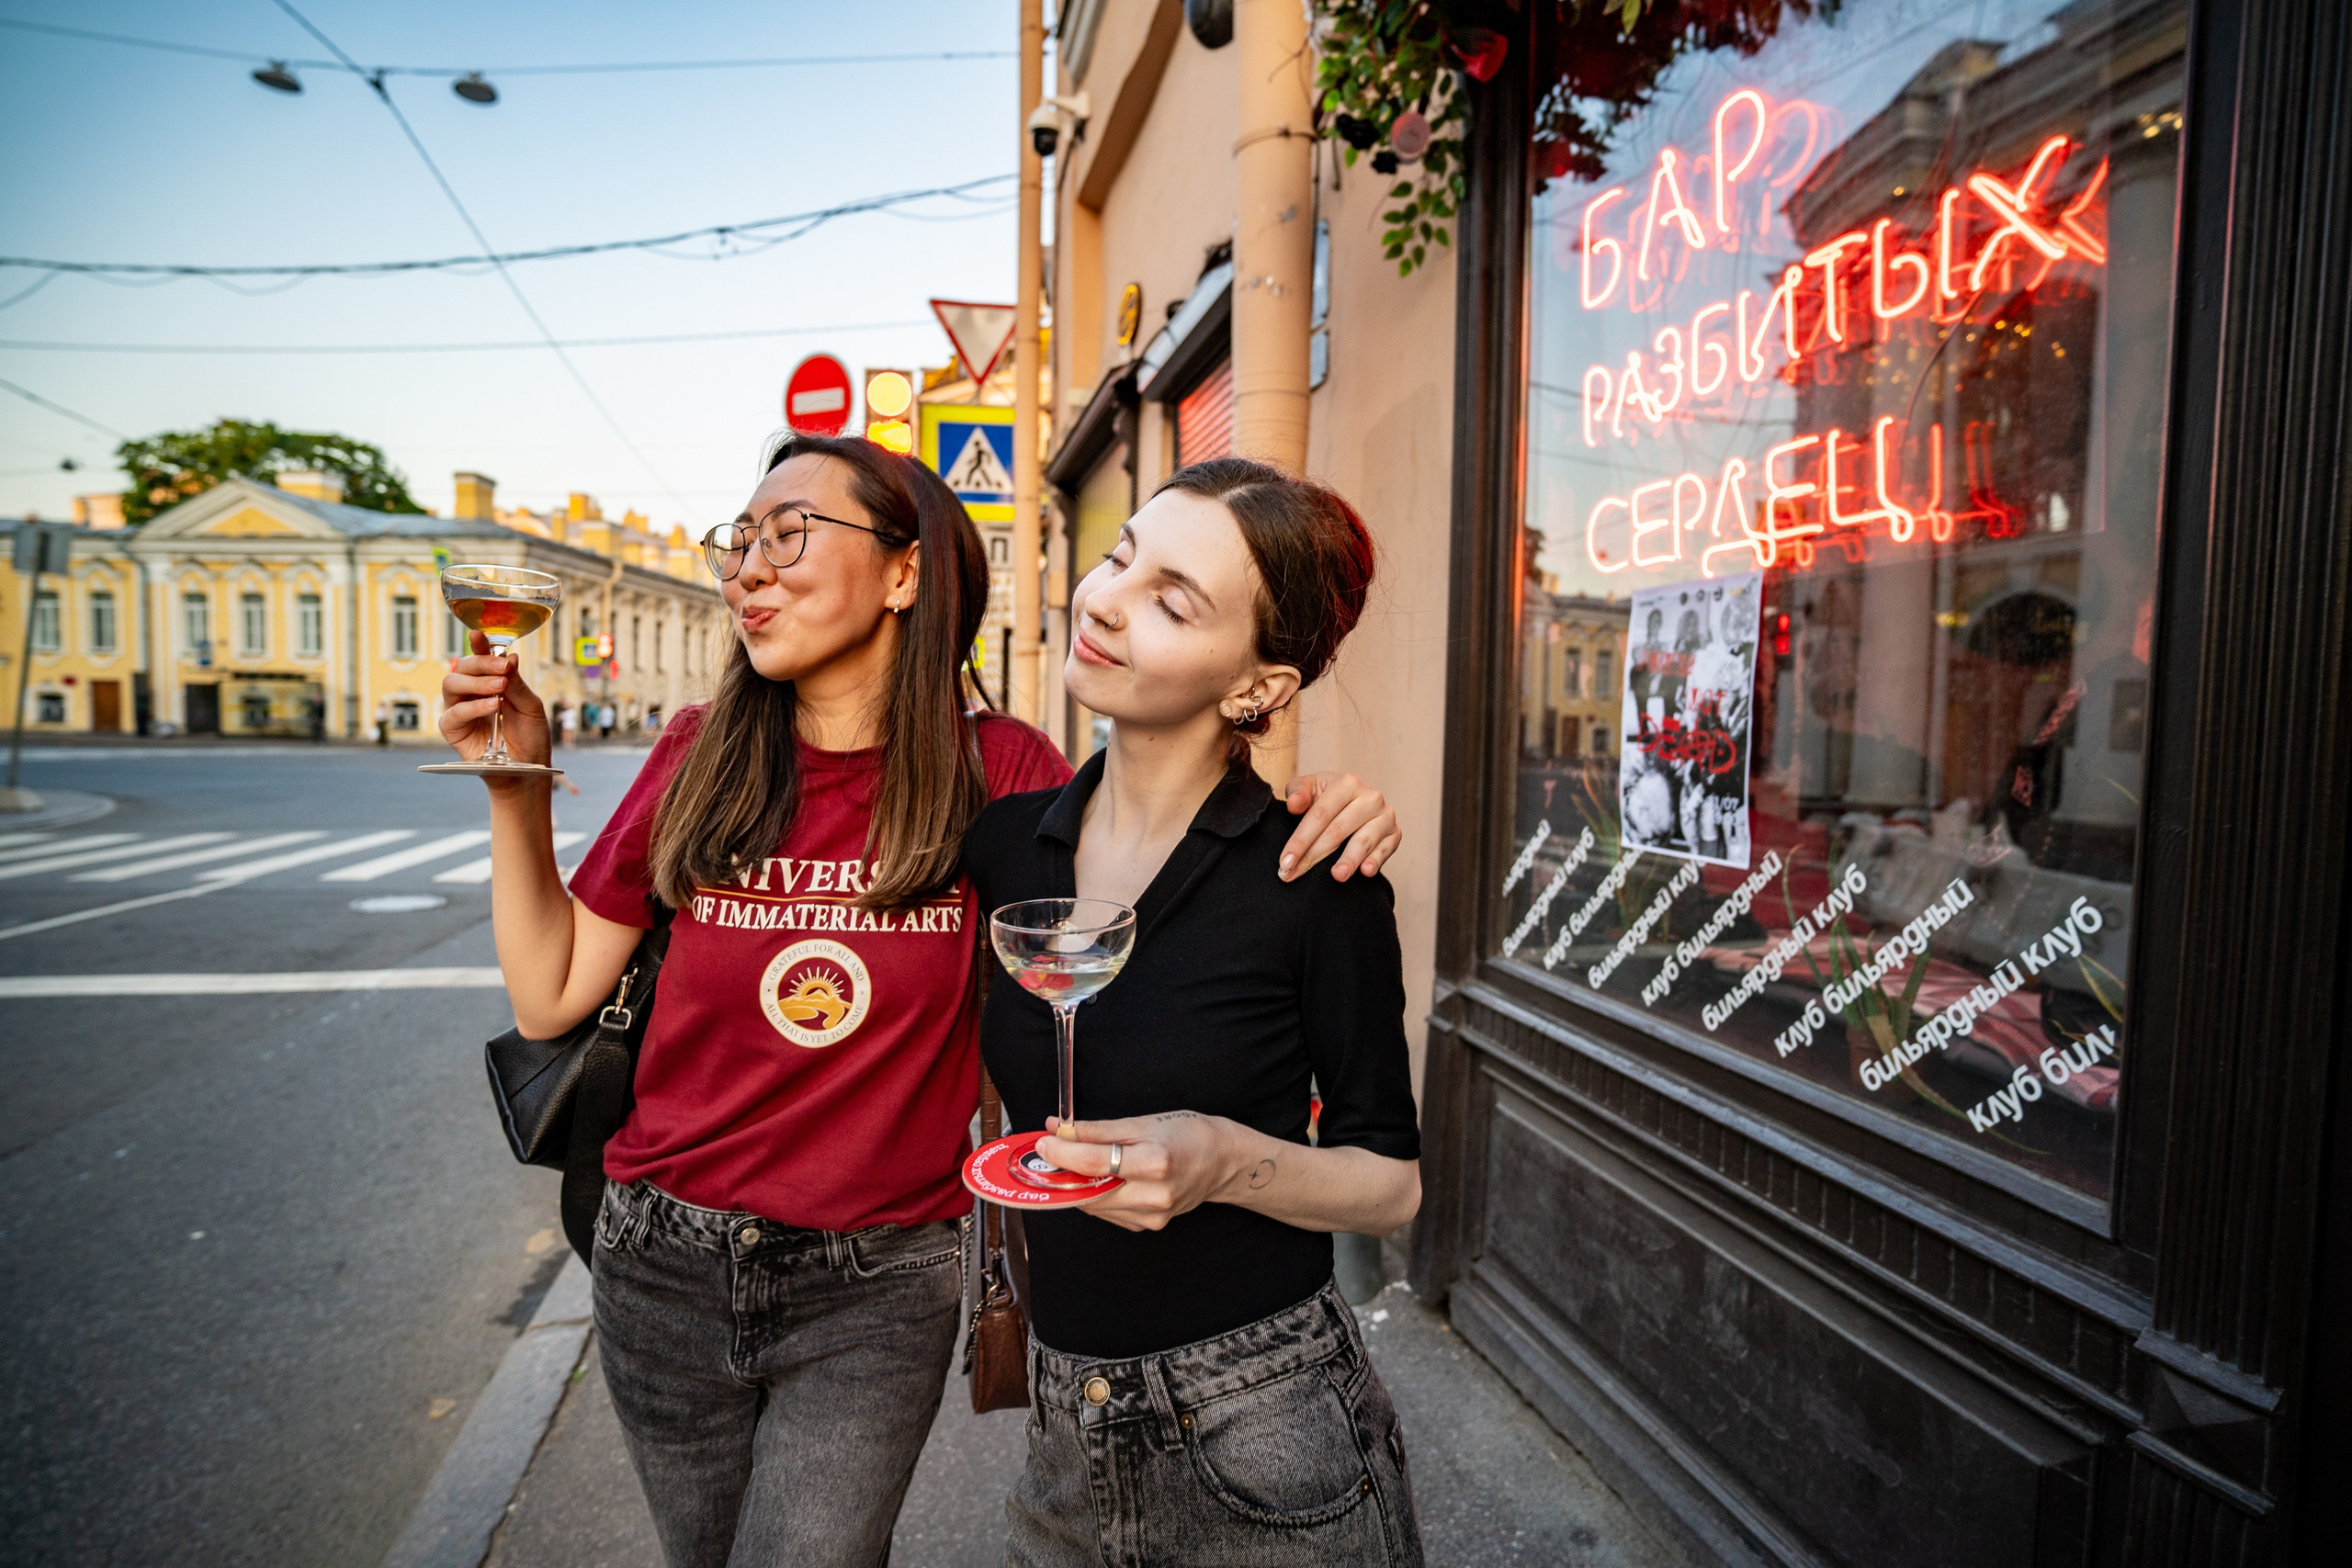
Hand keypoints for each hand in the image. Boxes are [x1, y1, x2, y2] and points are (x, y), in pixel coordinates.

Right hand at [438, 631, 550, 771]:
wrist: (528, 770)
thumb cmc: (530, 738)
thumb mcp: (531, 707)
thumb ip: (517, 684)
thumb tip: (510, 656)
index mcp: (490, 684)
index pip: (480, 660)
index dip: (479, 646)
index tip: (479, 635)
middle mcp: (471, 693)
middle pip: (462, 667)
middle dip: (481, 663)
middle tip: (503, 668)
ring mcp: (459, 710)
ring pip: (450, 683)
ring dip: (476, 682)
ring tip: (498, 688)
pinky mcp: (453, 731)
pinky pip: (453, 713)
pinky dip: (473, 707)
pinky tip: (493, 706)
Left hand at [1036, 1113, 1255, 1231]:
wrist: (1222, 1162)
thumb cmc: (1189, 1135)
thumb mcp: (1144, 1122)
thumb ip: (1098, 1130)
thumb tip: (1060, 1130)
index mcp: (1155, 1163)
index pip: (1094, 1163)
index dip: (1062, 1154)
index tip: (1044, 1142)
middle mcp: (1154, 1195)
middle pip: (1088, 1190)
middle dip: (1062, 1172)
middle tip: (1048, 1153)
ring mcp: (1151, 1215)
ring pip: (1094, 1205)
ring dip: (1076, 1184)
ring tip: (1071, 1162)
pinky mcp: (1148, 1225)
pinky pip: (1108, 1212)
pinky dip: (1095, 1195)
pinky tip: (1099, 1178)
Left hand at [1277, 771, 1400, 881]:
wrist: (1352, 802)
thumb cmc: (1325, 797)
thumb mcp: (1308, 787)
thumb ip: (1297, 792)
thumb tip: (1294, 805)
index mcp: (1347, 782)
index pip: (1319, 815)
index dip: (1300, 840)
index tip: (1284, 861)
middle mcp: (1370, 797)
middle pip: (1337, 831)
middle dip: (1313, 856)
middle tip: (1294, 875)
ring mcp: (1385, 815)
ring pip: (1363, 841)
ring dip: (1349, 860)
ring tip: (1336, 876)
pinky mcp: (1395, 833)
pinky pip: (1385, 849)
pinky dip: (1376, 861)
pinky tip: (1365, 871)